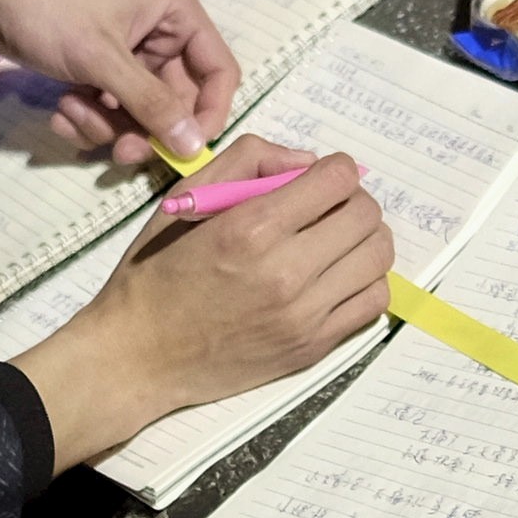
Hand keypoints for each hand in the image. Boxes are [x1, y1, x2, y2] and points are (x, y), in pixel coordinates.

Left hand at [0, 0, 243, 165]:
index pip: (218, 71)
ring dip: (108, 123)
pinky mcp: (98, 65)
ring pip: (139, 110)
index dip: (209, 113)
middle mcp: (160, 30)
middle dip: (144, 127)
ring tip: (72, 110)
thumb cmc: (50, 10)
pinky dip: (88, 116)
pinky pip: (110, 106)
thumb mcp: (102, 59)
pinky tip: (60, 109)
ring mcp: (128, 50)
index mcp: (176, 12)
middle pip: (176, 99)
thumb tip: (193, 146)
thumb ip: (151, 104)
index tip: (187, 151)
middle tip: (120, 151)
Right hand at [13, 142, 394, 472]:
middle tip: (327, 208)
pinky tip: (336, 277)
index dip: (335, 169)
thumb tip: (307, 161)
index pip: (339, 178)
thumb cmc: (155, 274)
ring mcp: (304, 314)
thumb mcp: (186, 201)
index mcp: (251, 228)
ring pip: (378, 257)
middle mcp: (286, 271)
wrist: (139, 356)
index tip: (319, 177)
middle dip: (352, 200)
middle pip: (367, 215)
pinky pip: (373, 302)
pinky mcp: (313, 347)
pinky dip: (365, 281)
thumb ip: (248, 161)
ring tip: (335, 241)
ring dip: (364, 238)